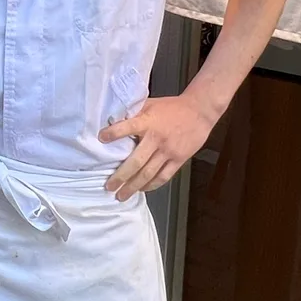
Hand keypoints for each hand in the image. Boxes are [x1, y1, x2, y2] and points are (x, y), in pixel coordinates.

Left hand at [99, 89, 222, 200]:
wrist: (199, 111)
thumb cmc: (172, 107)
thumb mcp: (150, 104)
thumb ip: (134, 113)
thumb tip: (113, 119)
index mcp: (148, 122)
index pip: (128, 127)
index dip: (114, 132)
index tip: (101, 137)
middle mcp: (157, 138)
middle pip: (136, 161)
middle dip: (121, 176)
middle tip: (109, 186)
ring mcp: (168, 151)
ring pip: (148, 173)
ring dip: (134, 186)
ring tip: (122, 195)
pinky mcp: (179, 159)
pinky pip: (164, 176)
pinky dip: (152, 185)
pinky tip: (142, 189)